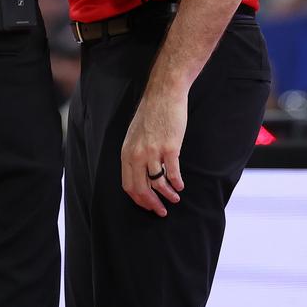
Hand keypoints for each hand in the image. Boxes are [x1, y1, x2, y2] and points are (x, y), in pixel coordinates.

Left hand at [120, 89, 186, 216]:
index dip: (138, 199)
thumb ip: (136, 153)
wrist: (164, 94)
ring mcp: (153, 152)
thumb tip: (141, 174)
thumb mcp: (135, 135)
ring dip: (167, 195)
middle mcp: (137, 154)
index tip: (148, 205)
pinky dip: (177, 183)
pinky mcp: (169, 148)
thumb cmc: (151, 113)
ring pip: (158, 184)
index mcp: (127, 151)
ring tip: (174, 198)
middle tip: (161, 211)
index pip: (128, 184)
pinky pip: (172, 173)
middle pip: (141, 189)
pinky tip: (180, 186)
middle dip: (151, 204)